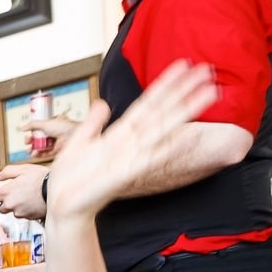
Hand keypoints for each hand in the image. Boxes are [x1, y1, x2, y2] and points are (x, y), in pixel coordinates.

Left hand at [0, 164, 49, 220]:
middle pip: (1, 208)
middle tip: (18, 193)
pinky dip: (26, 209)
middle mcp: (10, 205)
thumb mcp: (23, 169)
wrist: (56, 190)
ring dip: (18, 206)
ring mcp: (19, 212)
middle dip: (7, 202)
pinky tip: (34, 201)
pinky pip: (23, 214)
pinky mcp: (28, 217)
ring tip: (28, 196)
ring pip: (13, 211)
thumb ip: (7, 172)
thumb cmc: (41, 179)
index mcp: (5, 192)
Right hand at [22, 115, 78, 160]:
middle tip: (27, 142)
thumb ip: (32, 125)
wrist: (73, 135)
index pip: (39, 129)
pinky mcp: (56, 151)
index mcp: (51, 125)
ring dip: (33, 149)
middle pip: (38, 139)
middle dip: (31, 141)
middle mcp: (53, 134)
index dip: (32, 132)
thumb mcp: (45, 123)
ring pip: (41, 147)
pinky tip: (34, 154)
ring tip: (29, 150)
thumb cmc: (63, 127)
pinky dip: (39, 154)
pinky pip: (45, 153)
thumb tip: (21, 128)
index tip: (27, 133)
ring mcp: (54, 143)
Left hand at [44, 61, 218, 221]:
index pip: (148, 103)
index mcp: (119, 134)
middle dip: (184, 91)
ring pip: (163, 128)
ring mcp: (131, 156)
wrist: (62, 205)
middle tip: (207, 72)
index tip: (183, 66)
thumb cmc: (70, 179)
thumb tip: (103, 104)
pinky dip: (167, 148)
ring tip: (209, 94)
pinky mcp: (125, 174)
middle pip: (163, 110)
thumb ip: (93, 123)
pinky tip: (186, 137)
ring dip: (186, 111)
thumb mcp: (78, 142)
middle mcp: (130, 142)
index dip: (165, 84)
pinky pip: (151, 159)